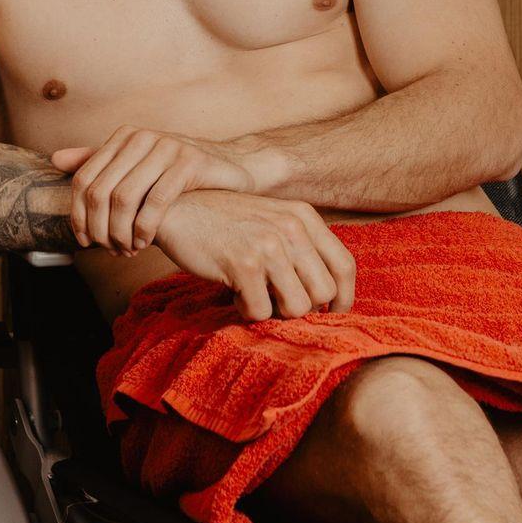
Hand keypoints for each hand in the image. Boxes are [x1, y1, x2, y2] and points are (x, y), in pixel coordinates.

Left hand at [51, 127, 256, 253]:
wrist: (233, 167)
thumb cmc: (179, 174)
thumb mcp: (137, 167)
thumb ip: (99, 163)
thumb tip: (56, 159)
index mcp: (123, 137)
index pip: (84, 180)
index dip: (79, 216)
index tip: (86, 243)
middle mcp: (142, 136)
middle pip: (100, 192)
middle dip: (100, 229)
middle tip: (109, 251)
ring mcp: (166, 146)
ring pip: (124, 199)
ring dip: (120, 233)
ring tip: (127, 250)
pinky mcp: (190, 162)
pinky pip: (156, 202)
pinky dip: (144, 229)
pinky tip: (145, 243)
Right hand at [148, 189, 355, 322]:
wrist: (176, 209)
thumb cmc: (224, 222)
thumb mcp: (271, 221)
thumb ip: (299, 248)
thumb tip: (327, 297)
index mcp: (303, 216)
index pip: (344, 266)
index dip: (344, 298)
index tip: (333, 314)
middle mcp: (291, 227)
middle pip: (323, 293)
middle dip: (301, 306)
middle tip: (275, 300)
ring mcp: (268, 244)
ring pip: (297, 307)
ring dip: (274, 311)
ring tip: (253, 293)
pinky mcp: (243, 263)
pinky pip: (261, 311)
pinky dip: (247, 310)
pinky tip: (233, 291)